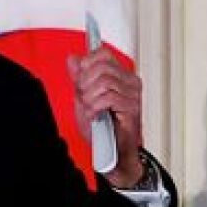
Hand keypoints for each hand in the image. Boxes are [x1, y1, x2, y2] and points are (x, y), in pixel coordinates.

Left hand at [66, 47, 143, 187]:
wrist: (111, 153)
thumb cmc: (103, 129)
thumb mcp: (84, 98)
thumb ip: (79, 78)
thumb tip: (73, 59)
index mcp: (121, 76)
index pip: (103, 54)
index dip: (87, 64)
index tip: (80, 79)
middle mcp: (130, 82)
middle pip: (102, 67)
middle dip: (85, 83)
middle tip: (84, 98)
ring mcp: (133, 94)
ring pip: (104, 82)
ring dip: (90, 98)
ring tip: (90, 109)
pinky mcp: (132, 107)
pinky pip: (109, 97)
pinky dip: (96, 107)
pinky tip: (95, 115)